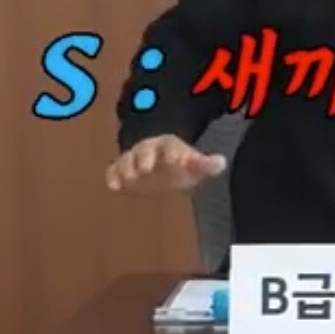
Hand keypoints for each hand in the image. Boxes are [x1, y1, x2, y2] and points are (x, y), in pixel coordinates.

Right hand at [105, 134, 225, 192]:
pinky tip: (114, 187)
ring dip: (127, 167)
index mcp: (169, 146)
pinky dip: (112, 177)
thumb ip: (206, 165)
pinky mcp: (121, 171)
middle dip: (145, 157)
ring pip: (127, 159)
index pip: (171, 146)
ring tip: (130, 178)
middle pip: (145, 150)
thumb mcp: (195, 167)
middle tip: (146, 168)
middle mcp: (149, 150)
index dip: (173, 152)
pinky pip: (112, 170)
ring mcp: (133, 160)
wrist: (160, 169)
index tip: (176, 160)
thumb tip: (221, 162)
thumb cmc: (181, 168)